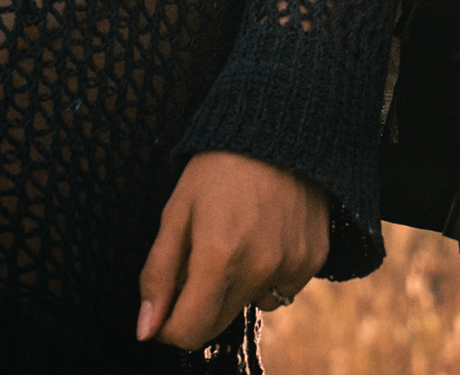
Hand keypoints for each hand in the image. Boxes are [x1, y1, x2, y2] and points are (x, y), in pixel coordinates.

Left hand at [136, 152, 330, 349]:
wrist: (281, 127)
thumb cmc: (219, 168)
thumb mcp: (176, 213)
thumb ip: (157, 276)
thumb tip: (145, 330)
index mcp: (218, 257)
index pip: (188, 332)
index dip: (168, 328)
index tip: (165, 309)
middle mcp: (259, 268)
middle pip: (217, 323)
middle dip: (199, 304)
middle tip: (199, 260)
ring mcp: (291, 265)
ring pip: (252, 305)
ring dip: (237, 289)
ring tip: (238, 240)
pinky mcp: (314, 258)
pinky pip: (283, 289)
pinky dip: (269, 274)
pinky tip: (267, 235)